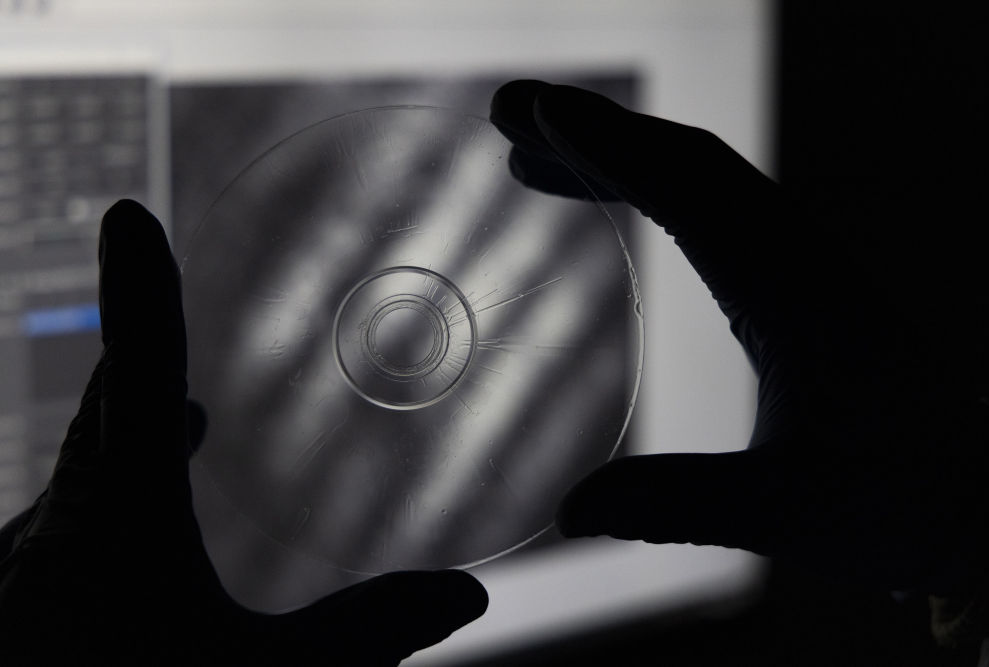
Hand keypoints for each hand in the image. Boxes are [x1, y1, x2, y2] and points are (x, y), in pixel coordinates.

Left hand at [0, 200, 486, 665]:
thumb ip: (365, 636)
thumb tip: (467, 598)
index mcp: (113, 527)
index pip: (136, 376)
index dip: (141, 290)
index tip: (126, 213)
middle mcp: (51, 532)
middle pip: (101, 413)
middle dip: (136, 348)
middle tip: (146, 275)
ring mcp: (21, 571)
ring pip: (76, 475)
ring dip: (125, 433)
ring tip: (179, 421)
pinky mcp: (19, 599)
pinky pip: (59, 525)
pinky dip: (103, 498)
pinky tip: (122, 527)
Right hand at [490, 80, 988, 594]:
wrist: (973, 495)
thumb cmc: (898, 501)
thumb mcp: (787, 511)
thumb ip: (676, 506)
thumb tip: (570, 512)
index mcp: (794, 295)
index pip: (693, 193)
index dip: (611, 148)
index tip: (537, 117)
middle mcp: (797, 260)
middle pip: (689, 161)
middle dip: (597, 129)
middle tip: (508, 111)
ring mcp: (797, 264)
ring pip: (699, 179)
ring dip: (618, 155)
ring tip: (529, 161)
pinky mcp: (794, 282)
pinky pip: (711, 209)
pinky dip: (651, 189)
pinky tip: (611, 202)